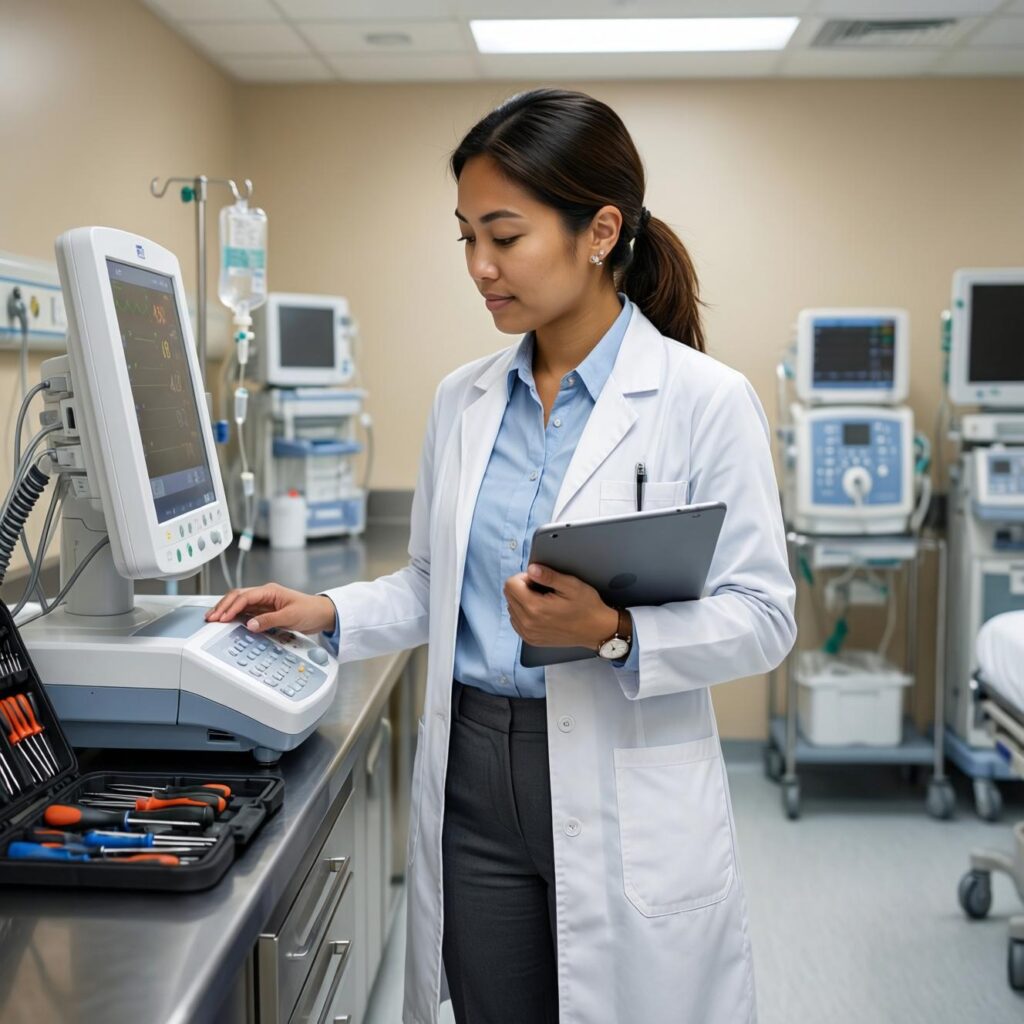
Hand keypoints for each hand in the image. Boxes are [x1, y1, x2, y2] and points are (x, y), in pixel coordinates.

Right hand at [204, 583, 336, 634]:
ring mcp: (264, 603)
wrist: (322, 614)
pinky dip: (235, 616)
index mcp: (269, 591)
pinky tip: (227, 621)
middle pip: (237, 597)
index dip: (231, 607)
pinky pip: (246, 612)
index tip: (222, 617)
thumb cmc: (310, 610)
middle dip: (222, 606)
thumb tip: (250, 624)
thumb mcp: (290, 616)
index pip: (244, 597)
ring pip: (239, 604)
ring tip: (214, 619)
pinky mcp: (265, 612)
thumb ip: (269, 620)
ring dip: (226, 610)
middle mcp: (265, 595)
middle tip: (211, 618)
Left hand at [503, 564, 617, 649]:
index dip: (524, 577)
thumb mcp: (572, 586)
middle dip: (522, 587)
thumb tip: (531, 569)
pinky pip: (516, 621)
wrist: (596, 630)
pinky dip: (523, 613)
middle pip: (509, 596)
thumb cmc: (587, 607)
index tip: (538, 579)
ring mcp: (528, 633)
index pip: (510, 585)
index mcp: (536, 608)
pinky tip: (540, 611)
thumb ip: (549, 576)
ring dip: (522, 600)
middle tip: (542, 589)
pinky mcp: (531, 639)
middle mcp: (528, 623)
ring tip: (543, 601)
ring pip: (511, 608)